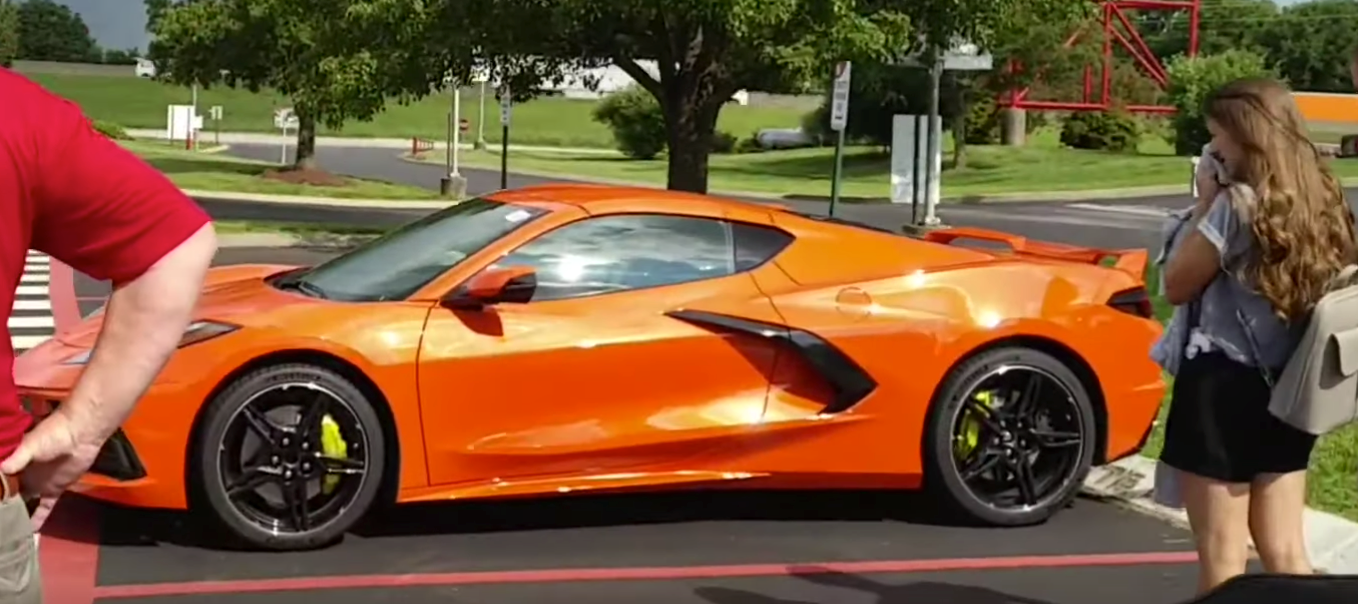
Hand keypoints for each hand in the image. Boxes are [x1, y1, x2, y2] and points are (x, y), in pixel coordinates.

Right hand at [0, 413, 101, 530]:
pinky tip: (30, 533)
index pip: (0, 481)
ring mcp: (39, 484)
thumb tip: (1, 469)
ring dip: (17, 514)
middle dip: (2, 506)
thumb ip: (17, 459)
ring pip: (25, 503)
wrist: (81, 434)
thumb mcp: (31, 445)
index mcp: (15, 463)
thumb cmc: (53, 434)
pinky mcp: (54, 490)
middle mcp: (24, 476)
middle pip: (9, 494)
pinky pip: (44, 507)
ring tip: (6, 531)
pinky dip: (38, 519)